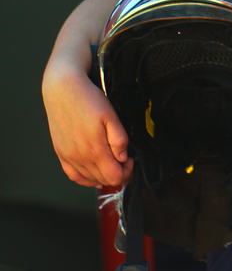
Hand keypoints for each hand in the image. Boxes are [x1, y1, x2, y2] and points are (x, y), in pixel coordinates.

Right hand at [43, 68, 133, 187]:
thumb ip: (119, 139)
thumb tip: (123, 157)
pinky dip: (86, 178)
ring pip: (89, 180)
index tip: (130, 160)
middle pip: (103, 180)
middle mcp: (79, 157)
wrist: (63, 91)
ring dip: (103, 175)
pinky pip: (73, 176)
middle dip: (118, 173)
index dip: (127, 172)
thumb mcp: (111, 116)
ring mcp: (68, 157)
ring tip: (111, 162)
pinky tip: (94, 171)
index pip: (114, 177)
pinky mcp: (61, 154)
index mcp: (94, 150)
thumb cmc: (88, 100)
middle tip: (124, 160)